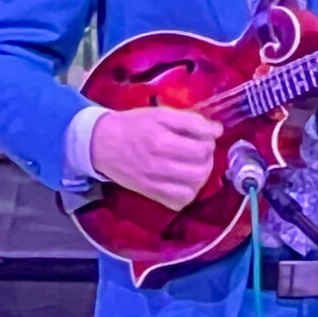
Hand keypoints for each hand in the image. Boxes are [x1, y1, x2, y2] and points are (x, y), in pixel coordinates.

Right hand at [91, 107, 222, 212]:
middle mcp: (159, 166)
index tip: (204, 136)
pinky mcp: (150, 194)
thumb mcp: (160, 114)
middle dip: (207, 159)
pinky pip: (178, 202)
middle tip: (200, 150)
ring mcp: (154, 183)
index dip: (209, 141)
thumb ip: (190, 121)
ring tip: (193, 165)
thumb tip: (217, 131)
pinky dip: (186, 193)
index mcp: (162, 141)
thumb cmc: (132, 125)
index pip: (202, 149)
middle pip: (200, 171)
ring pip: (192, 189)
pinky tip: (183, 180)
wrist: (101, 143)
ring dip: (200, 177)